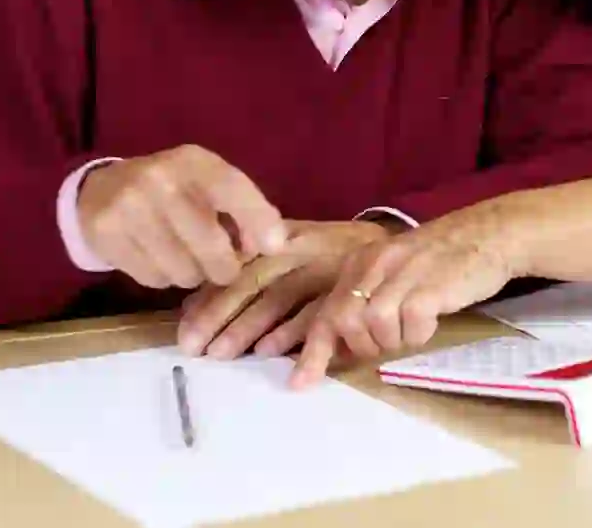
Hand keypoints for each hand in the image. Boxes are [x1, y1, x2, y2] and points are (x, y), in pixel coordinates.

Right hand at [77, 145, 285, 289]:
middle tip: (222, 268)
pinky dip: (163, 278)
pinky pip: (153, 279)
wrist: (100, 190)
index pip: (231, 186)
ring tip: (184, 257)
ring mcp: (129, 206)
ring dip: (191, 275)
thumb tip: (273, 245)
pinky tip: (156, 258)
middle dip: (225, 267)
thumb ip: (243, 209)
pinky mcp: (106, 233)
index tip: (274, 247)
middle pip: (210, 243)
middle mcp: (160, 179)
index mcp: (193, 161)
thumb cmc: (171, 190)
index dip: (257, 218)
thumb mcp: (206, 184)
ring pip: (183, 270)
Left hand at [175, 220, 392, 357]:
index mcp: (280, 236)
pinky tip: (269, 350)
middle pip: (251, 280)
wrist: (407, 250)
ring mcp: (325, 266)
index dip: (209, 295)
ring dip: (248, 326)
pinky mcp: (349, 288)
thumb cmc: (335, 253)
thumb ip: (244, 273)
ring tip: (221, 354)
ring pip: (278, 296)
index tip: (184, 326)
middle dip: (218, 314)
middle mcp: (298, 248)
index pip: (236, 264)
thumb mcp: (290, 249)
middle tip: (194, 347)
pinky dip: (292, 331)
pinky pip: (316, 311)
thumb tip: (191, 304)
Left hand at [284, 210, 522, 388]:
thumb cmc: (441, 261)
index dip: (312, 352)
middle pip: (344, 322)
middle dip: (361, 346)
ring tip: (412, 329)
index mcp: (360, 262)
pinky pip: (411, 326)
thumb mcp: (394, 272)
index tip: (300, 384)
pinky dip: (419, 335)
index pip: (326, 312)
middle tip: (387, 344)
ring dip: (393, 340)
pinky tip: (431, 323)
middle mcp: (375, 264)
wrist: (489, 234)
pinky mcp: (430, 287)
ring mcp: (402, 273)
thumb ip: (364, 300)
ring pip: (374, 325)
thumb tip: (341, 347)